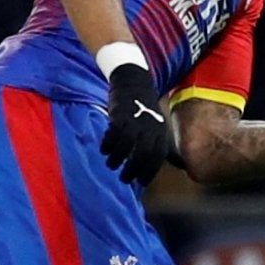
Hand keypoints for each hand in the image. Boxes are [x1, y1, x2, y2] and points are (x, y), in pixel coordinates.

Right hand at [101, 62, 168, 186]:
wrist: (134, 81)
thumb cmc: (142, 108)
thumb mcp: (153, 124)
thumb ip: (150, 142)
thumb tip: (144, 166)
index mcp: (159, 132)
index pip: (156, 158)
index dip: (149, 172)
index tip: (140, 183)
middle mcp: (149, 128)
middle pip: (142, 155)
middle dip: (132, 170)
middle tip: (124, 178)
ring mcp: (135, 121)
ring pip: (126, 147)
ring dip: (117, 159)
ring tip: (111, 164)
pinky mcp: (120, 115)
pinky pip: (113, 135)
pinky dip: (108, 145)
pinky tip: (104, 149)